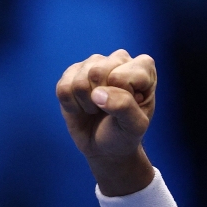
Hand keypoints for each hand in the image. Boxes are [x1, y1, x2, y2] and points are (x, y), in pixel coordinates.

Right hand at [56, 49, 155, 194]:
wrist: (106, 147)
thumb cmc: (126, 133)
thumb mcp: (135, 126)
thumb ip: (125, 106)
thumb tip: (97, 93)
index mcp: (143, 67)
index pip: (122, 76)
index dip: (122, 98)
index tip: (131, 109)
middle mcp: (119, 59)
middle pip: (96, 73)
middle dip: (101, 100)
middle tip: (110, 111)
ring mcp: (94, 63)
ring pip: (79, 81)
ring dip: (87, 104)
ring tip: (98, 109)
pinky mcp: (72, 73)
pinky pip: (63, 88)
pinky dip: (72, 106)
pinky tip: (83, 108)